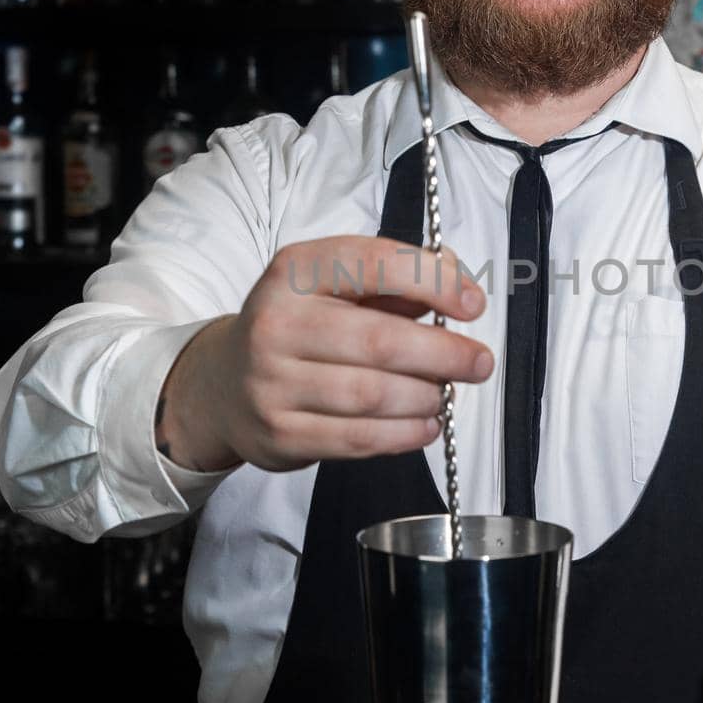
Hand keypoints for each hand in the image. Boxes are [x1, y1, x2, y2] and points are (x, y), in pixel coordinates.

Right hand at [155, 234, 492, 472]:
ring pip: (373, 395)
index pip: (374, 264)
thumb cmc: (297, 328)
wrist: (223, 385)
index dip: (434, 282)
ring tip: (446, 394)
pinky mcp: (280, 435)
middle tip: (479, 362)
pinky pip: (359, 438)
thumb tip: (460, 285)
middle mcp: (276, 323)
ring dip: (426, 397)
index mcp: (293, 271)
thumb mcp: (331, 287)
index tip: (472, 303)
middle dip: (444, 353)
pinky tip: (425, 424)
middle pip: (380, 341)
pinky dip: (404, 434)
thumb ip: (393, 281)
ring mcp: (272, 384)